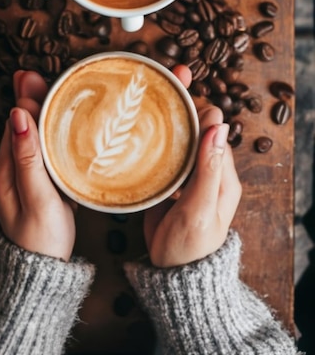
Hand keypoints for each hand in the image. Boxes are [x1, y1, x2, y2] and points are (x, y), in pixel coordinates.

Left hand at [0, 71, 75, 259]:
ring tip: (49, 89)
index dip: (25, 100)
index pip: (14, 125)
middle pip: (20, 127)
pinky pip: (39, 151)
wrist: (43, 275)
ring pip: (31, 138)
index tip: (31, 76)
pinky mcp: (35, 184)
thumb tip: (18, 115)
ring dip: (40, 113)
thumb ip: (29, 157)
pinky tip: (59, 124)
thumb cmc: (43, 239)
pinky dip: (48, 133)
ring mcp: (21, 178)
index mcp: (4, 171)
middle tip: (35, 74)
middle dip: (30, 100)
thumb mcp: (37, 198)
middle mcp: (7, 171)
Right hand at [143, 64, 241, 266]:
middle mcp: (204, 169)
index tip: (179, 85)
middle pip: (194, 128)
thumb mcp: (200, 209)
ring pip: (176, 138)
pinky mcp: (165, 182)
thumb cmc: (190, 247)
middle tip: (161, 77)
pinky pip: (161, 154)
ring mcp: (184, 175)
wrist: (171, 277)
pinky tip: (134, 127)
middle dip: (180, 103)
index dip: (198, 106)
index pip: (213, 129)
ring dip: (163, 118)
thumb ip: (208, 169)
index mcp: (221, 173)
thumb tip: (219, 124)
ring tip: (144, 93)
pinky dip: (151, 138)